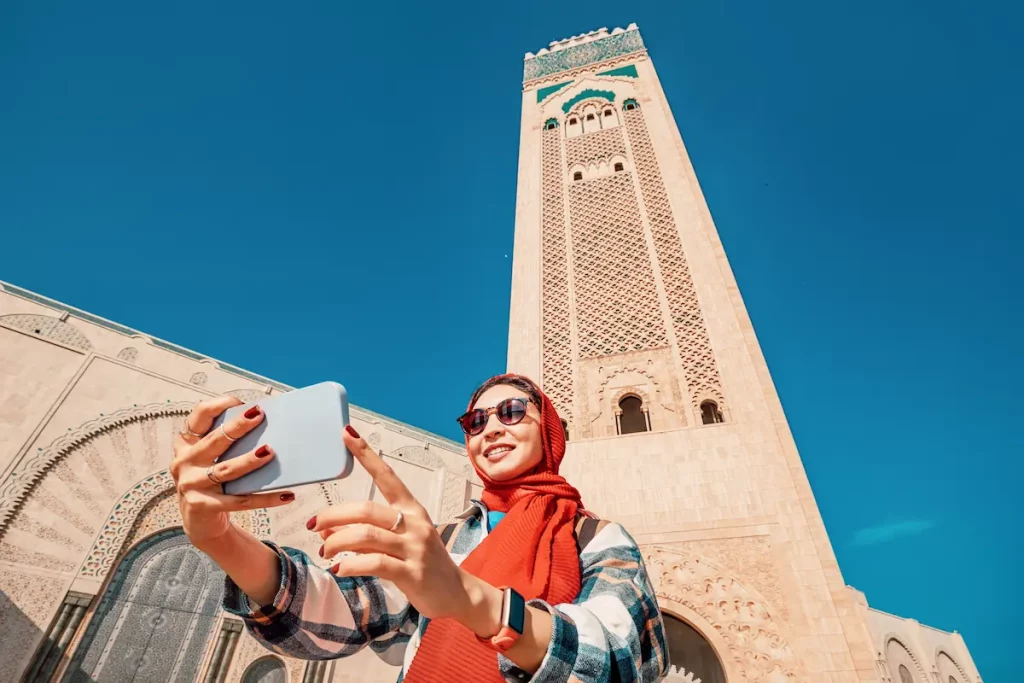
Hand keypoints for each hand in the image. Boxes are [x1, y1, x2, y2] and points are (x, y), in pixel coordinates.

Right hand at [170, 395, 296, 547]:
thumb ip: (226, 442)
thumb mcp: (210, 458)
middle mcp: (184, 461)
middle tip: (259, 415)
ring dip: (249, 460)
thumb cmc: (211, 480)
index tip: (241, 402)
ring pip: (225, 470)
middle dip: (237, 427)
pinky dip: (265, 498)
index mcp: (187, 443)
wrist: (199, 520)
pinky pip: (239, 501)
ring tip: (270, 452)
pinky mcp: (202, 505)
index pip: (199, 416)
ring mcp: (191, 484)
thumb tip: (263, 424)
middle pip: (214, 440)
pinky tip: (286, 495)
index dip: (218, 405)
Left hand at [309, 426, 501, 635]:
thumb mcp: (397, 543)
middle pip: (366, 509)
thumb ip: (367, 534)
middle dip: (334, 515)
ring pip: (366, 535)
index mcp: (412, 509)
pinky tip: (339, 569)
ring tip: (324, 552)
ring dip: (337, 542)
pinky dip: (350, 564)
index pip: (387, 476)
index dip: (366, 455)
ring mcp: (414, 548)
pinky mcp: (412, 573)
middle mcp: (414, 523)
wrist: (457, 592)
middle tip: (313, 525)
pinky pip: (374, 563)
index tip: (347, 434)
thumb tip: (328, 532)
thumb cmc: (423, 564)